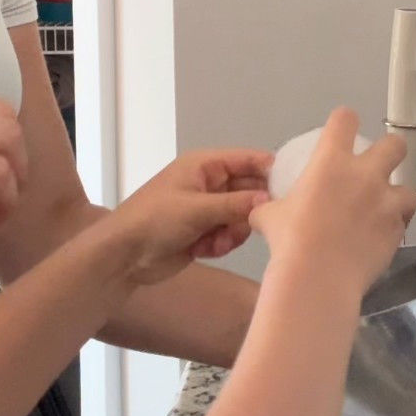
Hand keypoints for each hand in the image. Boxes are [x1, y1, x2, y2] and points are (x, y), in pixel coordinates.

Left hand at [109, 149, 271, 284]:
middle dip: (250, 209)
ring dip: (233, 231)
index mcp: (204, 166)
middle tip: (253, 223)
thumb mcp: (197, 209)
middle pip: (249, 190)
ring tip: (217, 240)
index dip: (270, 170)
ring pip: (242, 216)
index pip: (248, 160)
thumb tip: (270, 200)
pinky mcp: (205, 233)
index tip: (293, 187)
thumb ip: (236, 204)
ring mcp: (207, 209)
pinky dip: (222, 243)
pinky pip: (229, 235)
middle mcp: (209, 184)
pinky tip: (205, 250)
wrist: (123, 256)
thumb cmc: (155, 220)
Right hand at [252, 110, 415, 297]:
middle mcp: (365, 175)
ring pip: (408, 189)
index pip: (345, 120)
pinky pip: (402, 223)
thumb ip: (271, 207)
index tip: (344, 128)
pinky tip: (380, 238)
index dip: (345, 121)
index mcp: (331, 161)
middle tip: (379, 165)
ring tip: (386, 209)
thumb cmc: (289, 242)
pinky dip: (394, 227)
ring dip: (398, 196)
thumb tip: (262, 210)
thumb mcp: (269, 218)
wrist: (318, 278)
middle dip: (390, 151)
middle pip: (394, 144)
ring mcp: (386, 202)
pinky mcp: (397, 230)